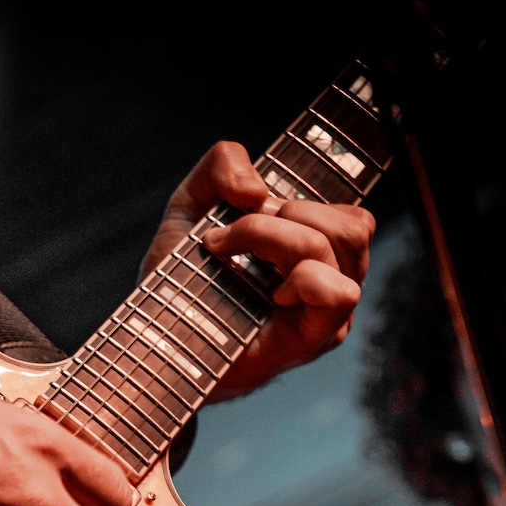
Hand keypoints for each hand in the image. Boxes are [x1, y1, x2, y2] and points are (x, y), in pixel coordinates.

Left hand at [141, 141, 374, 398]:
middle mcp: (329, 280)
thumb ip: (221, 165)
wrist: (154, 339)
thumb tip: (257, 189)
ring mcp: (327, 312)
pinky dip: (303, 278)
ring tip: (227, 255)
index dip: (316, 194)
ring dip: (276, 235)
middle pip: (351, 223)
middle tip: (229, 236)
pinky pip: (339, 291)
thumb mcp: (190, 205)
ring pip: (341, 243)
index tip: (259, 200)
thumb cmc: (178, 281)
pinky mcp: (315, 339)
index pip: (351, 214)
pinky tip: (269, 293)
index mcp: (313, 248)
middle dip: (283, 212)